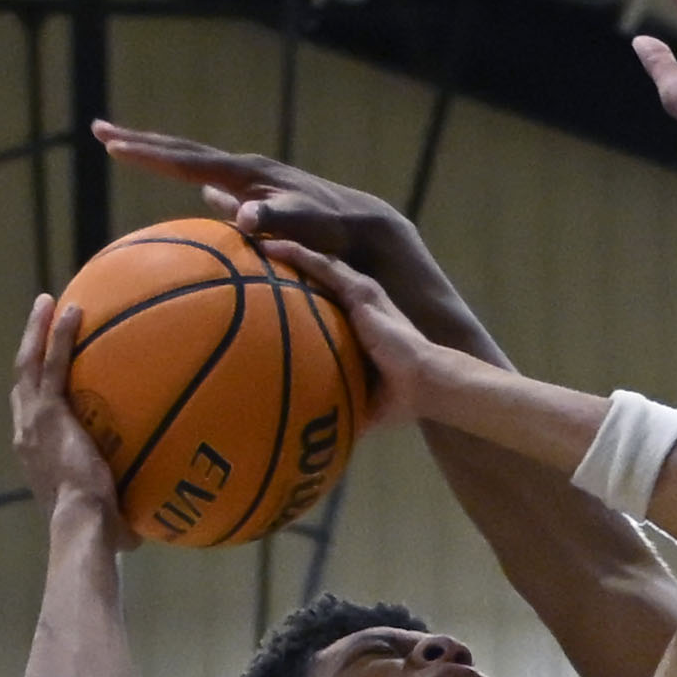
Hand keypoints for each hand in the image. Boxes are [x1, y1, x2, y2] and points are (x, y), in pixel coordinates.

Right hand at [10, 298, 138, 547]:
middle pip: (23, 382)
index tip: (47, 377)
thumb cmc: (98, 533)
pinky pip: (53, 363)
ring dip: (37, 330)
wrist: (82, 522)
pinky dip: (59, 334)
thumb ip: (122, 516)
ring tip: (47, 302)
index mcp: (36, 456)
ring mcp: (33, 420)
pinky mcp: (48, 411)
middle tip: (40, 325)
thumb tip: (149, 531)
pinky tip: (73, 309)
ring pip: (29, 364)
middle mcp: (26, 434)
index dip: (36, 394)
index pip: (32, 417)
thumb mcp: (109, 520)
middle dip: (29, 351)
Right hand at [94, 122, 423, 290]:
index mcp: (246, 174)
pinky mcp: (264, 197)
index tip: (109, 144)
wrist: (364, 227)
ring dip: (164, 156)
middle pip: (182, 151)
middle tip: (100, 131)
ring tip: (133, 151)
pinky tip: (199, 190)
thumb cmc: (335, 233)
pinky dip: (200, 182)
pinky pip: (220, 184)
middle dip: (141, 142)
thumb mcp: (304, 227)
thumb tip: (241, 217)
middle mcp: (246, 170)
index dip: (146, 153)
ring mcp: (254, 183)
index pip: (185, 160)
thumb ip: (274, 220)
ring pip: (198, 163)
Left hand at [260, 240, 438, 427]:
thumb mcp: (359, 400)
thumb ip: (337, 406)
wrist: (425, 385)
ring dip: (286, 247)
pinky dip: (296, 253)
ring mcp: (361, 294)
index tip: (264, 283)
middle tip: (251, 249)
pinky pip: (322, 265)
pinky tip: (270, 244)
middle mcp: (359, 302)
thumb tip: (316, 441)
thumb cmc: (398, 397)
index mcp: (358, 323)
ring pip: (316, 261)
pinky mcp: (362, 292)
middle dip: (286, 259)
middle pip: (315, 273)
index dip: (295, 287)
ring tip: (254, 236)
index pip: (321, 298)